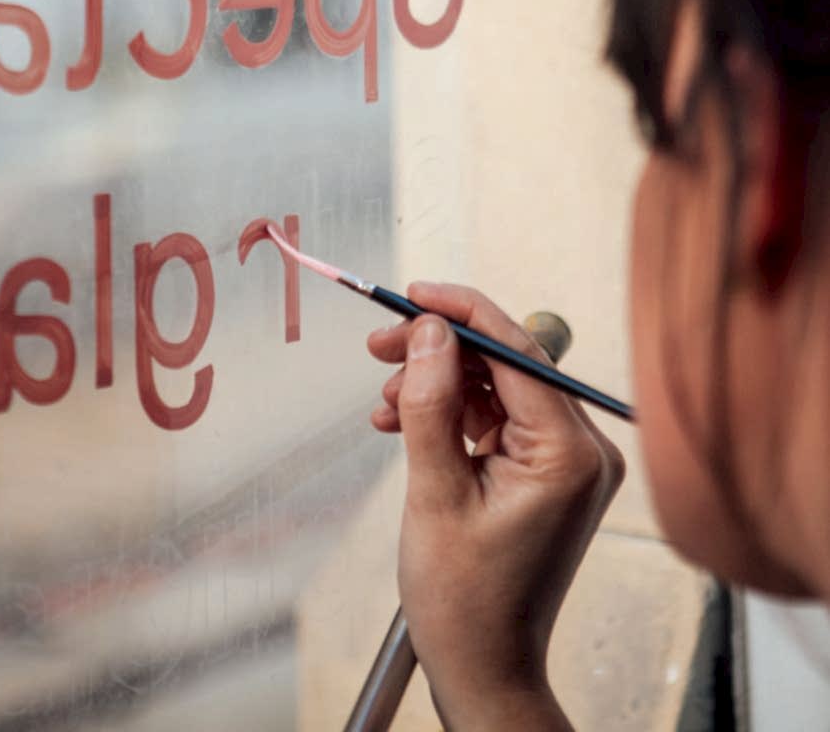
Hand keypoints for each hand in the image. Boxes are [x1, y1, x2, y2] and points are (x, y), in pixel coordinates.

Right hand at [368, 283, 624, 729]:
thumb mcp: (435, 493)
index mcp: (570, 453)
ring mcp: (569, 461)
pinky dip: (451, 412)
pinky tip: (404, 421)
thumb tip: (429, 330)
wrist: (485, 669)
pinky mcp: (549, 471)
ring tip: (386, 404)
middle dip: (439, 350)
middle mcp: (584, 449)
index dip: (460, 313)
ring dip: (437, 384)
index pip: (518, 351)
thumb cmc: (464, 600)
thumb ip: (432, 404)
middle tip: (379, 347)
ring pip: (496, 385)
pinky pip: (498, 416)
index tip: (410, 294)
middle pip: (506, 362)